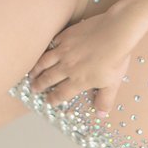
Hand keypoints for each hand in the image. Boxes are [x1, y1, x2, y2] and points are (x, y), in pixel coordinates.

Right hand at [28, 10, 145, 115]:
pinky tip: (42, 51)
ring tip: (31, 73)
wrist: (115, 33)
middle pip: (48, 78)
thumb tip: (101, 115)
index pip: (61, 94)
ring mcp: (65, 51)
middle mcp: (68, 67)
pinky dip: (45, 50)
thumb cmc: (116, 58)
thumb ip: (104, 100)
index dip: (53, 99)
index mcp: (79, 81)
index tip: (48, 101)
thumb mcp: (113, 84)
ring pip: (45, 62)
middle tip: (34, 88)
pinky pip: (51, 44)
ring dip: (36, 69)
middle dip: (39, 85)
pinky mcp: (66, 36)